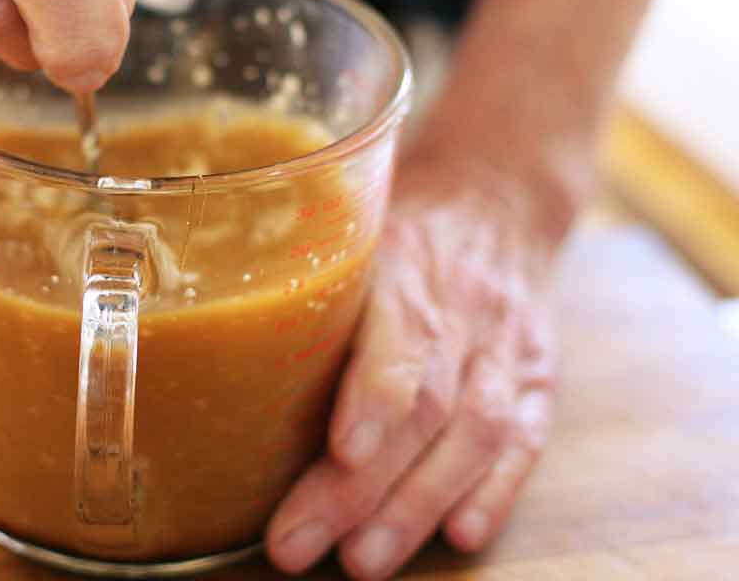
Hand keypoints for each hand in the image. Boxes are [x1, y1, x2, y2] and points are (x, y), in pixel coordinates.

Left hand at [266, 156, 559, 578]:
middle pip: (427, 404)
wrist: (499, 196)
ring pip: (475, 433)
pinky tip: (458, 536)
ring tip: (364, 560)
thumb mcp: (347, 223)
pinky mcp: (536, 376)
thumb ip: (300, 275)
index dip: (375, 397)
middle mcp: (465, 304)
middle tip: (302, 544)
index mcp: (406, 259)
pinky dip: (495, 492)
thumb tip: (205, 337)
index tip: (338, 453)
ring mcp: (508, 343)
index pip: (401, 332)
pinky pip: (524, 440)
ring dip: (418, 504)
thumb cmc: (396, 222)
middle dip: (365, 486)